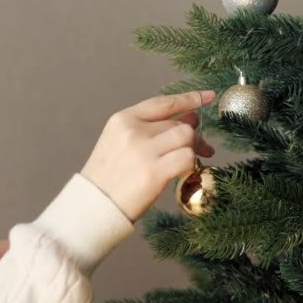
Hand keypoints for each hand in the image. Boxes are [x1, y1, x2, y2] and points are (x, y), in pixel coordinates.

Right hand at [81, 90, 215, 221]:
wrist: (93, 206)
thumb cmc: (110, 178)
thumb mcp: (121, 144)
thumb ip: (152, 129)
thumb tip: (191, 119)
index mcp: (123, 119)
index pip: (163, 103)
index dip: (189, 98)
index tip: (208, 96)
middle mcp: (133, 131)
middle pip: (179, 124)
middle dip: (195, 135)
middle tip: (203, 148)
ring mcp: (144, 151)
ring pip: (187, 137)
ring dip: (193, 149)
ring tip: (190, 161)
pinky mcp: (154, 172)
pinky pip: (187, 158)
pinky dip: (191, 165)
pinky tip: (185, 173)